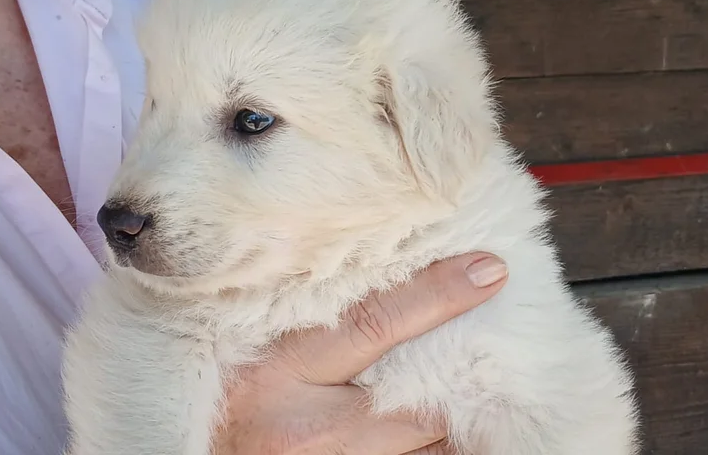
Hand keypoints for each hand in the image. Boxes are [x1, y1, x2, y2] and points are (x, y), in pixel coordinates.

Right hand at [212, 252, 509, 454]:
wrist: (192, 451)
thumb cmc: (224, 381)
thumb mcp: (259, 341)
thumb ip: (317, 315)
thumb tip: (388, 281)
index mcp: (282, 369)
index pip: (375, 324)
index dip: (437, 296)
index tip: (490, 270)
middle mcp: (308, 426)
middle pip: (411, 398)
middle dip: (465, 374)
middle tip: (516, 341)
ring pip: (419, 443)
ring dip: (456, 418)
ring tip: (497, 386)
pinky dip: (434, 447)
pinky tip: (459, 430)